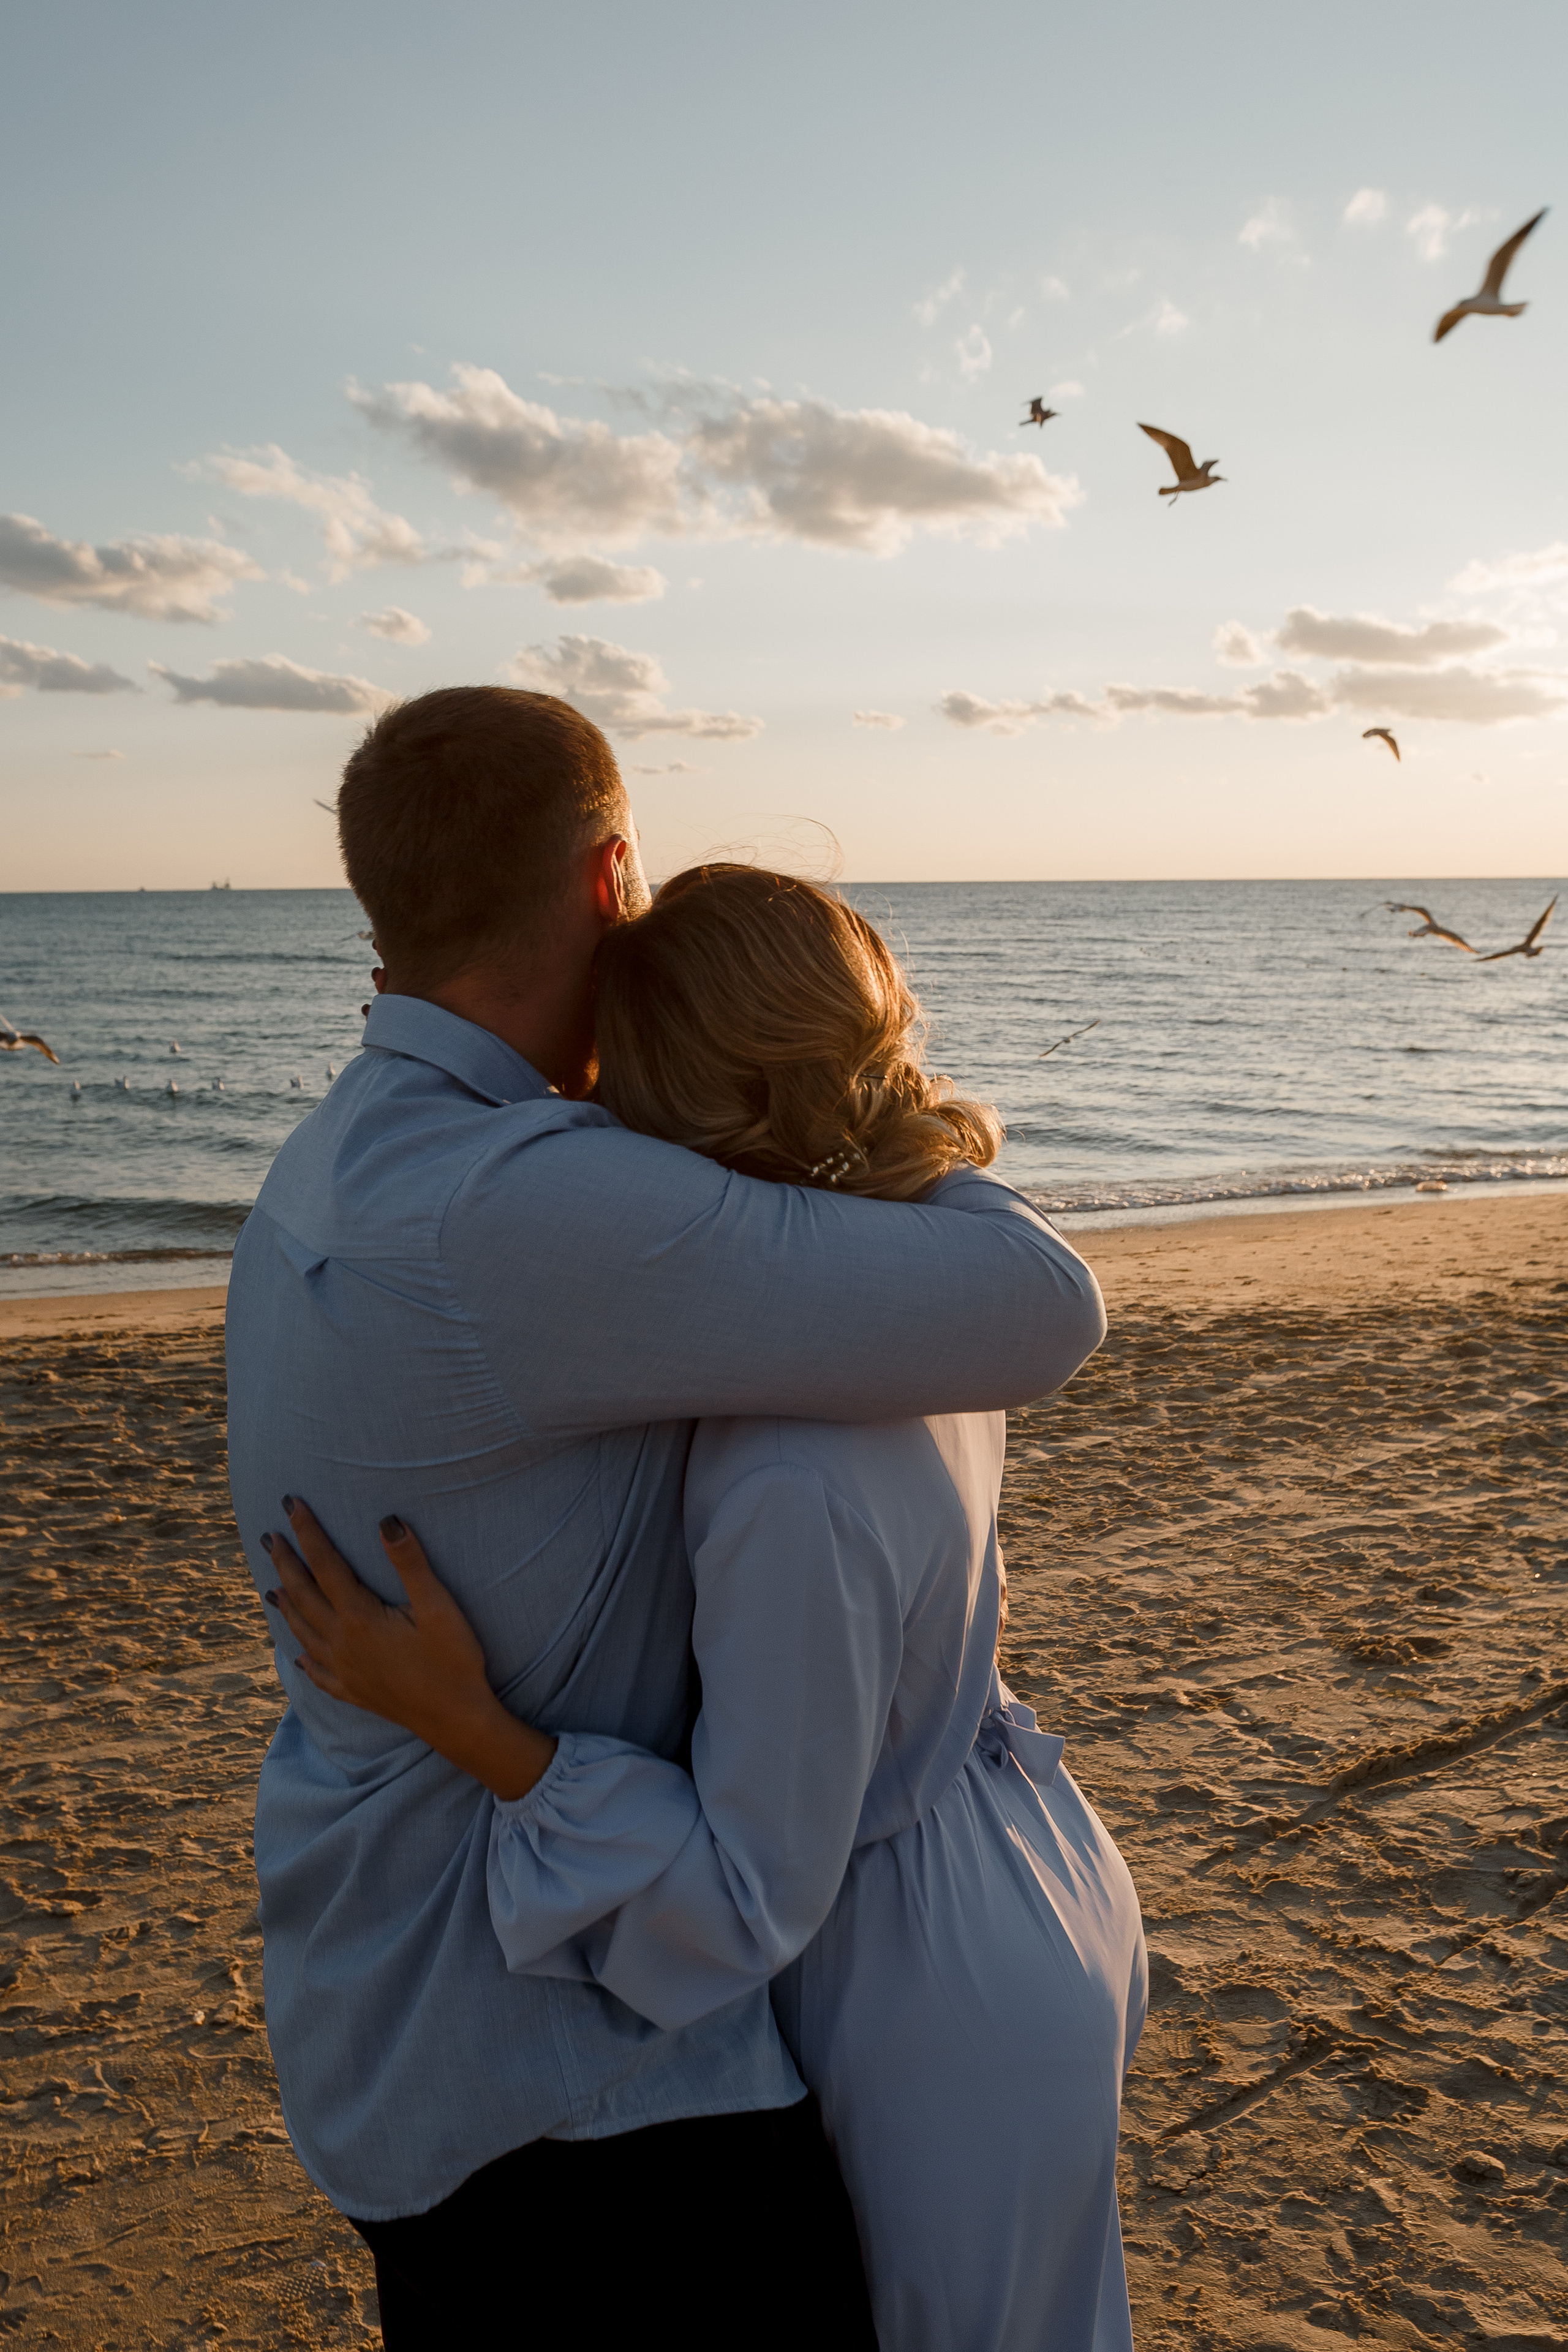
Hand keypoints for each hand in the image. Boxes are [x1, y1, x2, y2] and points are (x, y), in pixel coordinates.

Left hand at [262, 1500, 555, 1801]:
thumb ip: (410, 1564)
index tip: (291, 1504)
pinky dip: (303, 1658)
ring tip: (272, 1588)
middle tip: (270, 1538)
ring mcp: (345, 1672)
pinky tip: (299, 1655)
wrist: (457, 1721)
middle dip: (286, 1564)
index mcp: (360, 1618)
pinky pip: (317, 1673)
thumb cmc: (453, 1662)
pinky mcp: (354, 1693)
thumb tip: (386, 1520)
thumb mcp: (438, 1607)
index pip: (325, 1565)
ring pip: (303, 1632)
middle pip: (304, 1596)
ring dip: (286, 1606)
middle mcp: (342, 1644)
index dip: (308, 1532)